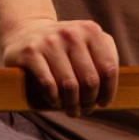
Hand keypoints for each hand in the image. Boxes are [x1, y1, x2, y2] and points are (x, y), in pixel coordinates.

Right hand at [1, 17, 119, 116]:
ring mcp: (49, 42)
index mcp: (90, 30)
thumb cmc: (64, 46)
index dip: (108, 92)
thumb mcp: (88, 42)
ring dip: (72, 104)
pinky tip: (56, 102)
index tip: (103, 103)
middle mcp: (71, 33)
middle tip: (85, 109)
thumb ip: (105, 57)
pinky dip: (54, 100)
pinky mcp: (30, 53)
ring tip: (71, 109)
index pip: (108, 69)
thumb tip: (112, 89)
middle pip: (90, 81)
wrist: (26, 32)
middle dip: (89, 102)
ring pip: (69, 86)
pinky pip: (48, 85)